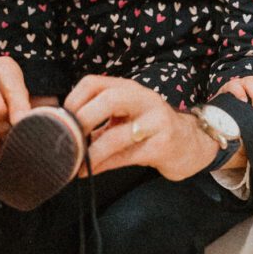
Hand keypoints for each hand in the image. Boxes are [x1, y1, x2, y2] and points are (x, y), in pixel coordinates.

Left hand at [64, 75, 219, 180]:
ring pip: (118, 134)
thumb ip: (98, 121)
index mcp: (129, 88)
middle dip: (83, 119)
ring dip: (92, 151)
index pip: (94, 82)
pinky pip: (128, 156)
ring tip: (76, 162)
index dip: (73, 100)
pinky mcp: (163, 145)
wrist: (190, 144)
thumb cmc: (150, 129)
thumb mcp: (124, 118)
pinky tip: (91, 171)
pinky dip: (106, 164)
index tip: (61, 120)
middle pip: (109, 99)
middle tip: (67, 139)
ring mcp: (156, 121)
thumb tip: (62, 133)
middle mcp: (143, 99)